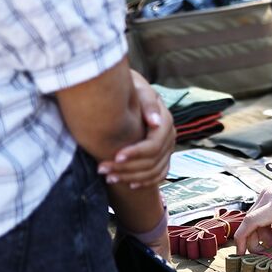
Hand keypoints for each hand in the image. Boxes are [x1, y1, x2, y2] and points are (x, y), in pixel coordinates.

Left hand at [99, 72, 173, 188]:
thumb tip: (155, 123)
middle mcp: (170, 136)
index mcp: (165, 121)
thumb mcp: (137, 88)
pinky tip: (128, 184)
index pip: (154, 146)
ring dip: (131, 177)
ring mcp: (168, 147)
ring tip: (108, 177)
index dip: (135, 154)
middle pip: (152, 162)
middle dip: (127, 168)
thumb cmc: (128, 88)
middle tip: (102, 169)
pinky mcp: (163, 155)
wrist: (127, 91)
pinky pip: (159, 175)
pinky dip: (146, 182)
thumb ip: (147, 102)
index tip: (115, 156)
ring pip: (154, 171)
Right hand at [233, 164, 271, 271]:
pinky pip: (260, 211)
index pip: (250, 222)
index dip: (242, 240)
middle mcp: (269, 197)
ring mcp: (269, 193)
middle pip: (250, 222)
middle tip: (271, 250)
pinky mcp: (271, 192)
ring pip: (254, 217)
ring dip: (263, 232)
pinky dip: (266, 223)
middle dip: (256, 241)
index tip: (241, 254)